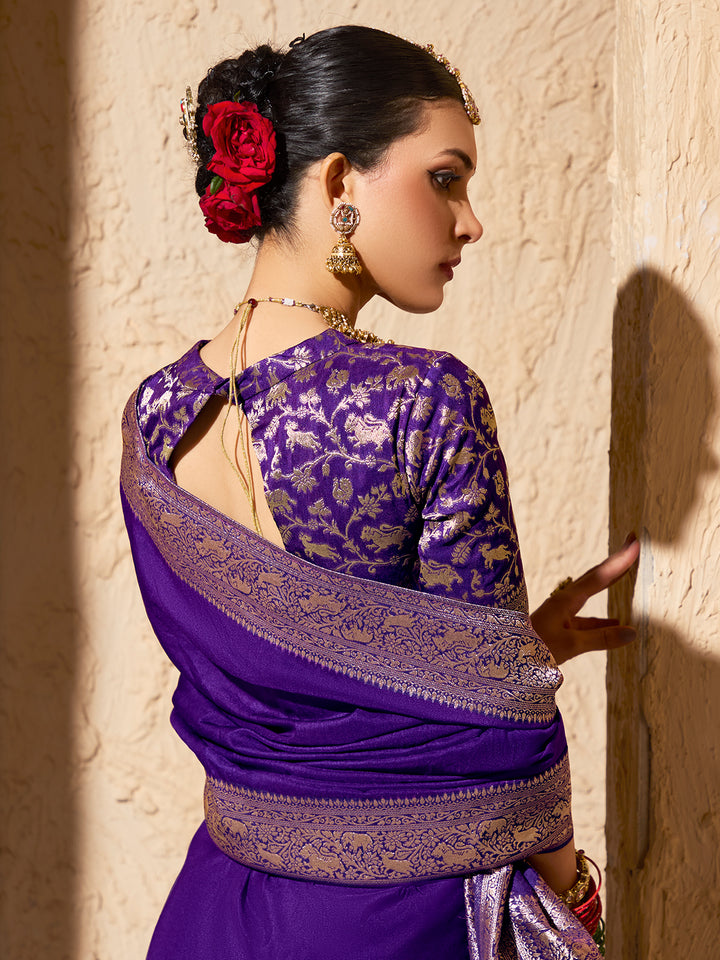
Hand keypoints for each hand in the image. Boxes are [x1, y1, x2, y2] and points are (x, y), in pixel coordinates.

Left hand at [530, 533, 639, 663]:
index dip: (619, 561)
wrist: (503, 660)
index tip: (634, 542)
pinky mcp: (559, 628)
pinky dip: (603, 620)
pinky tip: (616, 624)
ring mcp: (561, 614)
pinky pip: (587, 619)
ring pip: (591, 596)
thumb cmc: (533, 649)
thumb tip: (633, 632)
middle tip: (632, 542)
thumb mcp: (570, 644)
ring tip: (627, 574)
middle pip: (595, 577)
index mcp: (565, 600)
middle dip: (615, 562)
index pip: (599, 576)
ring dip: (610, 585)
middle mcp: (563, 601)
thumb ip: (601, 638)